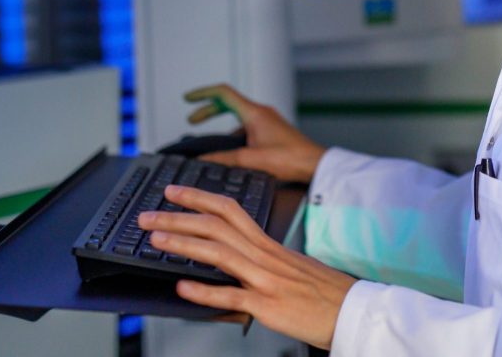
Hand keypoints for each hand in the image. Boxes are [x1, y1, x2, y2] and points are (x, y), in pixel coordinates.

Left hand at [140, 185, 355, 349]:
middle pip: (216, 225)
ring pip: (219, 253)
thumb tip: (232, 264)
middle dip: (178, 217)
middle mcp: (264, 255)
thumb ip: (260, 261)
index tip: (173, 191)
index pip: (228, 209)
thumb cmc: (324, 291)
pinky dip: (204, 291)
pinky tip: (183, 286)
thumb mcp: (290, 267)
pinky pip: (232, 296)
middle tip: (148, 216)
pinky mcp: (268, 305)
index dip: (198, 197)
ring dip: (183, 244)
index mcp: (268, 244)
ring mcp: (265, 279)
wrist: (354, 310)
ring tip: (156, 240)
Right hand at [184, 83, 326, 183]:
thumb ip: (224, 159)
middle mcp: (260, 112)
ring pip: (237, 117)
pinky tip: (231, 154)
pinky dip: (234, 136)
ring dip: (222, 127)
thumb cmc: (289, 159)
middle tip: (192, 121)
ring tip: (209, 145)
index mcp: (254, 113)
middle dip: (208, 110)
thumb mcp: (251, 160)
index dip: (203, 94)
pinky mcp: (271, 131)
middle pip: (227, 103)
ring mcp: (266, 121)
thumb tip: (202, 160)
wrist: (314, 165)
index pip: (223, 93)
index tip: (187, 99)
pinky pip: (247, 128)